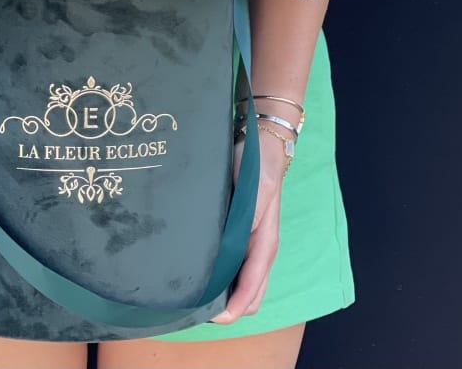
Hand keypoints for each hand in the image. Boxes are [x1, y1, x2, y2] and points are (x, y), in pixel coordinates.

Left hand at [210, 126, 287, 322]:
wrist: (260, 144)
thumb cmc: (258, 168)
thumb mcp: (257, 189)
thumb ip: (249, 217)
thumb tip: (235, 247)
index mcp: (265, 242)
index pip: (254, 286)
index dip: (237, 306)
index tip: (215, 317)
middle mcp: (259, 249)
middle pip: (251, 295)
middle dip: (230, 308)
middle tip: (197, 309)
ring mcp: (251, 244)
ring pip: (243, 285)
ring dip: (226, 297)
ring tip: (196, 297)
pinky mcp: (241, 235)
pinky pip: (235, 269)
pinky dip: (224, 281)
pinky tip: (202, 275)